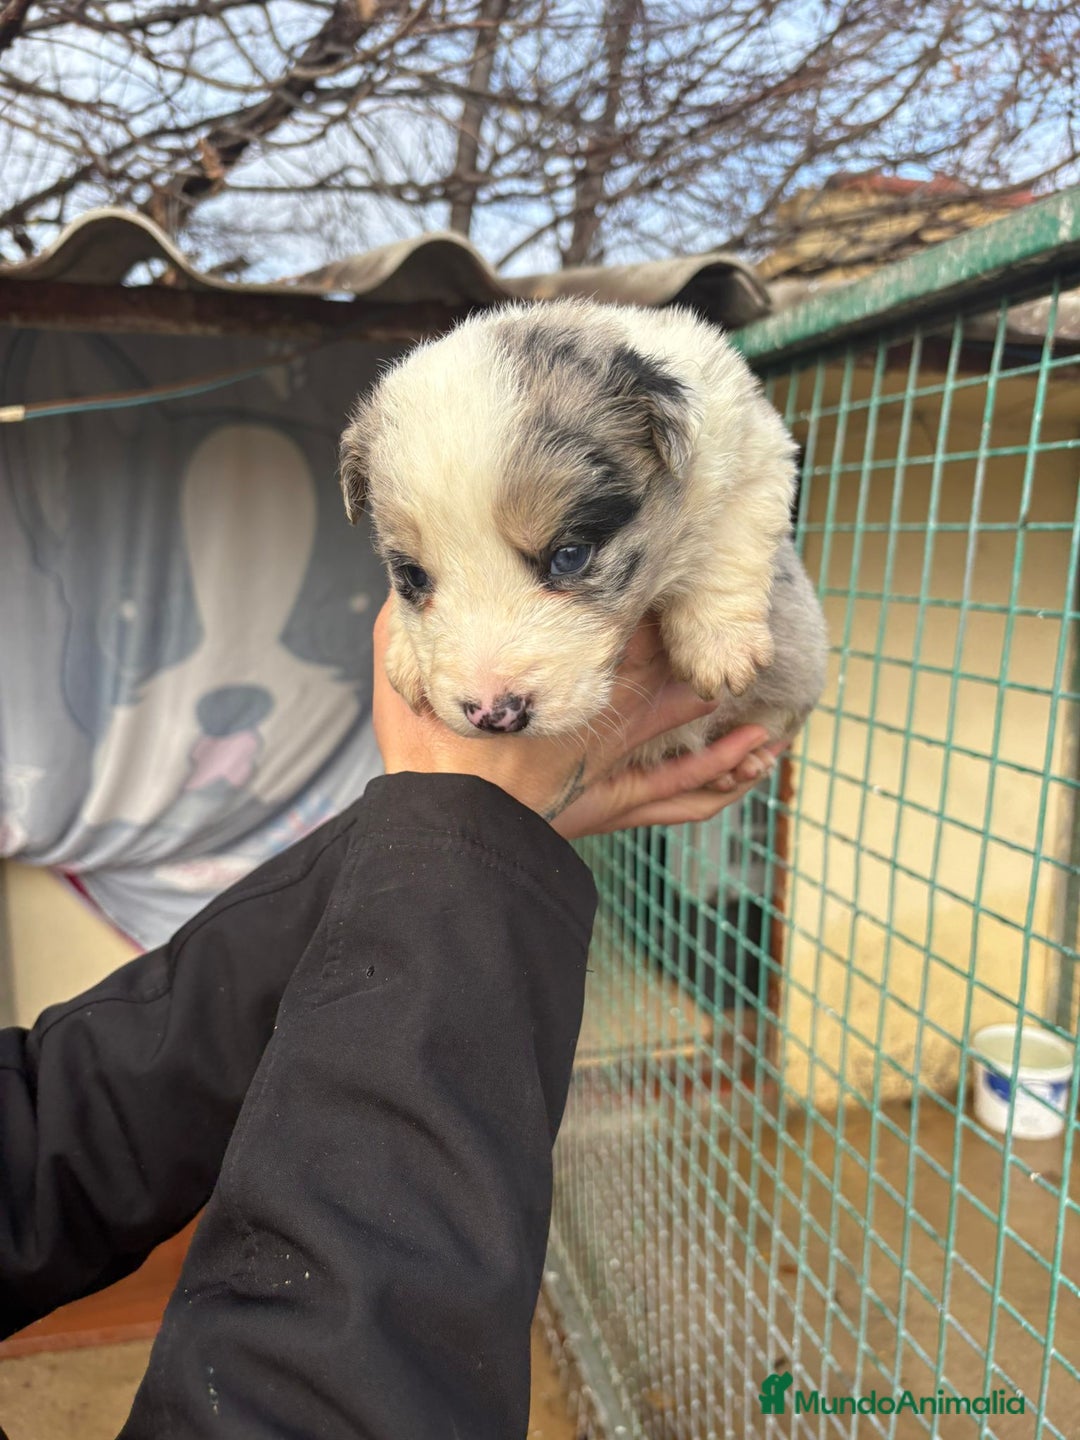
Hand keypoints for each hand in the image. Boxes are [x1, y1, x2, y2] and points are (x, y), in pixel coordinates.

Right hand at [371, 598, 781, 836]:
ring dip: (719, 704)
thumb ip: (412, 609)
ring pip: (683, 723)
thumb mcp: (400, 658)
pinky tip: (752, 762)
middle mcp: (596, 708)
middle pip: (662, 664)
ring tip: (761, 688)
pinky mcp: (612, 802)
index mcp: (556, 668)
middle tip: (735, 618)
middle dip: (696, 644)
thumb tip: (408, 565)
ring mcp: (612, 759)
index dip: (643, 596)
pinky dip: (717, 775)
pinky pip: (679, 791)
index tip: (666, 562)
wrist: (442, 823)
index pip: (615, 620)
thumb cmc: (425, 745)